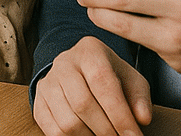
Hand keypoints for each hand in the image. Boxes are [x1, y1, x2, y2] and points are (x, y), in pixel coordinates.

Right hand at [34, 36, 153, 135]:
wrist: (82, 72)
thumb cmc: (112, 77)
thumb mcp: (131, 81)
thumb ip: (140, 99)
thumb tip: (142, 119)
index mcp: (90, 51)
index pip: (102, 83)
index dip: (120, 114)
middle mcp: (64, 63)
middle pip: (82, 104)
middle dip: (106, 130)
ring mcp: (47, 82)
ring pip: (67, 121)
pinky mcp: (38, 100)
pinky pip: (53, 130)